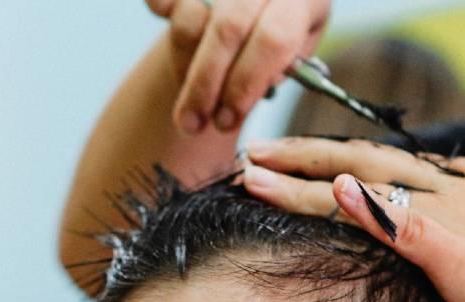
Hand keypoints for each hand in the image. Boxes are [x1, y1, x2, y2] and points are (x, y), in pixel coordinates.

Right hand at [145, 0, 329, 133]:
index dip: (246, 84)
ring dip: (183, 68)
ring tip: (188, 96)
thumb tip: (238, 100)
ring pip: (191, 18)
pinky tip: (171, 38)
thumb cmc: (277, 45)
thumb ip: (272, 76)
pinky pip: (163, 0)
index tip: (226, 122)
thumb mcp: (290, 62)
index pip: (273, 39)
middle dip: (205, 84)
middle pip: (227, 30)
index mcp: (303, 0)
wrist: (259, 12)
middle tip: (192, 124)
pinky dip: (161, 15)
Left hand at [240, 137, 464, 301]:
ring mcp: (462, 213)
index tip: (297, 165)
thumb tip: (420, 249)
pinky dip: (367, 203)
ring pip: (370, 180)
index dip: (338, 162)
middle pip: (369, 157)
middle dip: (304, 155)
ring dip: (306, 176)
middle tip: (253, 156)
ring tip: (255, 174)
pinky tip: (332, 194)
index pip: (393, 163)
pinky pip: (405, 219)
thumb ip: (457, 245)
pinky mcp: (461, 249)